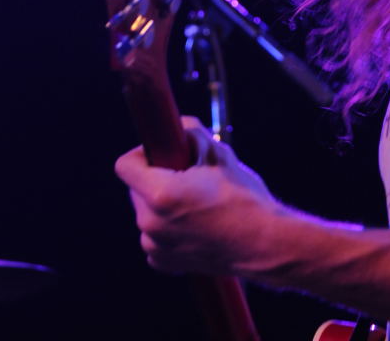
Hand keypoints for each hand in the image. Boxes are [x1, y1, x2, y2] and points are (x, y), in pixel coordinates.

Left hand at [115, 117, 281, 276]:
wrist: (263, 244)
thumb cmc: (244, 197)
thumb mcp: (219, 154)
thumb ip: (192, 134)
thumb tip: (178, 127)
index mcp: (160, 195)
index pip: (125, 165)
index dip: (142, 152)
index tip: (163, 152)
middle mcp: (150, 223)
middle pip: (136, 187)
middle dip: (156, 176)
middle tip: (187, 175)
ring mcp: (154, 246)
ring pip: (145, 210)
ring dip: (161, 201)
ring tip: (195, 200)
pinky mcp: (162, 262)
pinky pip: (154, 234)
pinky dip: (167, 225)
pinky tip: (194, 222)